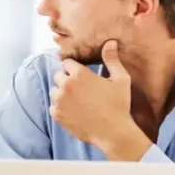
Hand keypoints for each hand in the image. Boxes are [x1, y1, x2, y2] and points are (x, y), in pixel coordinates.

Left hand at [50, 40, 149, 160]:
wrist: (113, 132)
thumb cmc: (119, 105)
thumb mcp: (120, 80)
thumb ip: (112, 59)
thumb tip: (110, 42)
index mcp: (79, 74)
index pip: (67, 63)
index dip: (74, 68)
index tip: (82, 76)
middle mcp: (66, 85)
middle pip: (58, 75)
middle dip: (67, 80)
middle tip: (81, 89)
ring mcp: (59, 100)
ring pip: (54, 90)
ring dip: (62, 93)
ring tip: (78, 101)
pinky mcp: (56, 114)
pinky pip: (53, 106)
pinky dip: (60, 108)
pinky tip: (74, 111)